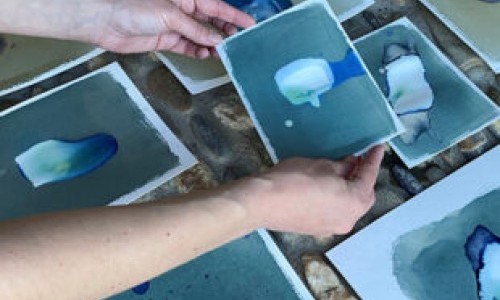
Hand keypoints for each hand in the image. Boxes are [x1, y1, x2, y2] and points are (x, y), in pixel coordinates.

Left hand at [94, 0, 254, 55]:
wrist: (104, 20)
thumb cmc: (134, 6)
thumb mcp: (170, 16)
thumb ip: (195, 29)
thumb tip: (217, 39)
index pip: (216, 6)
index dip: (234, 16)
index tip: (250, 24)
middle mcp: (182, 9)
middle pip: (210, 21)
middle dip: (224, 32)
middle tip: (238, 43)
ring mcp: (174, 25)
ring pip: (200, 36)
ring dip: (212, 44)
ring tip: (223, 54)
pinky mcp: (166, 39)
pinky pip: (188, 46)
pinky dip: (197, 51)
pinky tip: (205, 55)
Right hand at [236, 146, 384, 235]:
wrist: (263, 203)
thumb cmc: (293, 180)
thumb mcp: (321, 165)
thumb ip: (342, 166)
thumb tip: (350, 165)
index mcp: (354, 202)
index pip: (369, 177)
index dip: (373, 160)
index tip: (377, 148)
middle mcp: (349, 219)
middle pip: (364, 196)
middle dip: (363, 178)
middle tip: (356, 160)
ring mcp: (333, 228)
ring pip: (350, 206)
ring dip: (349, 189)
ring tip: (341, 172)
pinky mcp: (318, 229)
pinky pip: (336, 212)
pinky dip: (337, 199)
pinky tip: (327, 187)